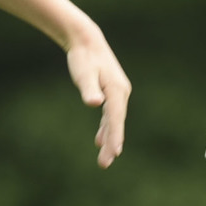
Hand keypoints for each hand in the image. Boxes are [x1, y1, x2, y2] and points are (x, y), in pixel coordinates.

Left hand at [65, 33, 131, 167]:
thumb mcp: (84, 74)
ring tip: (105, 157)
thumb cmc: (83, 58)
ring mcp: (118, 92)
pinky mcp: (112, 92)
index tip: (112, 154)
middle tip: (104, 164)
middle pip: (116, 123)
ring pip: (114, 120)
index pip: (115, 119)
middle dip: (112, 144)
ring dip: (110, 138)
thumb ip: (89, 90)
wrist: (86, 40)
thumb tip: (95, 103)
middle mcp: (121, 93)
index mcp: (117, 91)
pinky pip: (111, 115)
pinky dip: (106, 128)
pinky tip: (100, 140)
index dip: (114, 137)